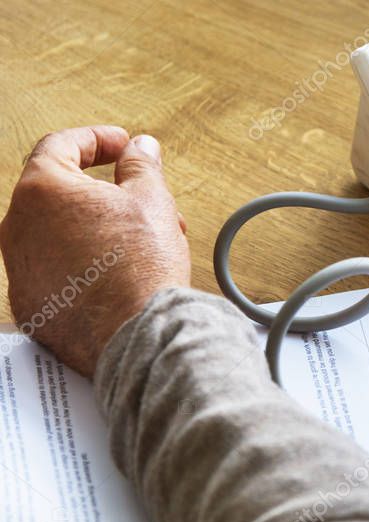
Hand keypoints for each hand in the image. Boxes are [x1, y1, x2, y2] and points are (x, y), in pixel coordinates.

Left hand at [0, 126, 189, 376]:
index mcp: (41, 190)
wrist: (137, 335)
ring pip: (58, 235)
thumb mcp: (153, 200)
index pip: (62, 145)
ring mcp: (19, 269)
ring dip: (96, 230)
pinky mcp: (32, 305)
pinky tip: (118, 274)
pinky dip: (83, 267)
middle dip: (104, 194)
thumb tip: (139, 149)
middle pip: (60, 194)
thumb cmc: (141, 269)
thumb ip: (140, 165)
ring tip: (140, 244)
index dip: (98, 140)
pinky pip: (56, 273)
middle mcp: (16, 227)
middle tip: (142, 201)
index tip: (121, 146)